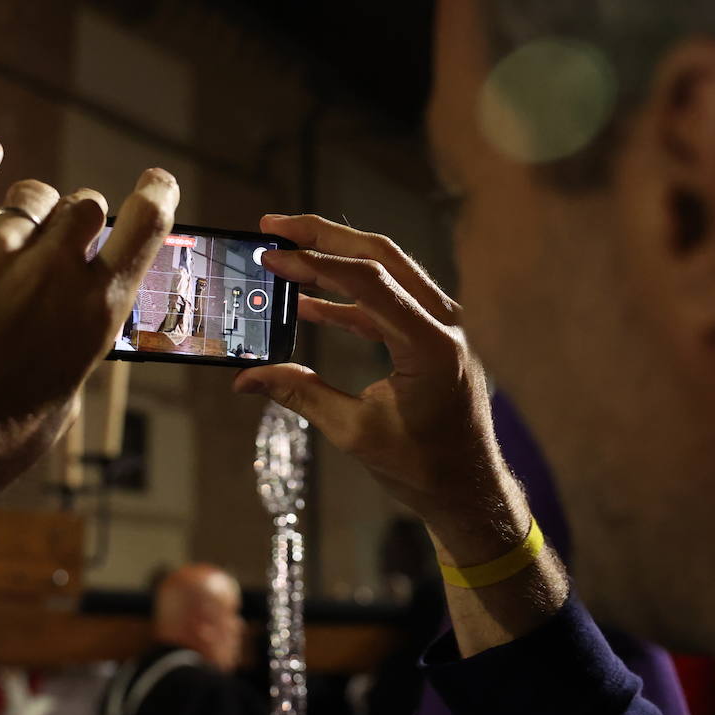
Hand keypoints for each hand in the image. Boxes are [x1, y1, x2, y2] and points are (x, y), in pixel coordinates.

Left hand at [0, 138, 178, 502]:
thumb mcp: (66, 393)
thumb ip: (76, 341)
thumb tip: (72, 315)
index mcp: (95, 310)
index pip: (145, 226)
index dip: (156, 196)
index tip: (157, 185)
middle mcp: (51, 271)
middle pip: (84, 205)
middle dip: (83, 218)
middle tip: (68, 239)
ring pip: (31, 197)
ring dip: (35, 210)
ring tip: (23, 233)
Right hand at [233, 215, 523, 557]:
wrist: (469, 489)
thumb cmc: (423, 467)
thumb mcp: (354, 432)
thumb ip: (300, 394)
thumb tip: (246, 379)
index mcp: (431, 344)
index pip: (368, 281)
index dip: (314, 264)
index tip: (272, 256)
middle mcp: (445, 322)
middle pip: (379, 255)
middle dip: (323, 235)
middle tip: (274, 225)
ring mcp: (443, 325)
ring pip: (385, 269)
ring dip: (334, 258)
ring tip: (285, 251)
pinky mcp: (433, 336)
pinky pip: (387, 301)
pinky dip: (348, 296)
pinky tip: (308, 303)